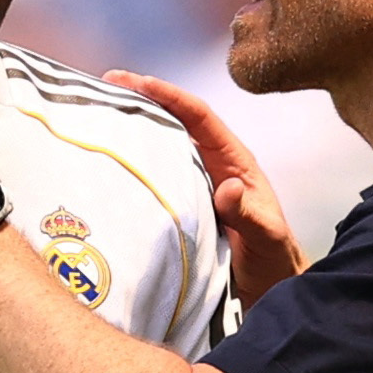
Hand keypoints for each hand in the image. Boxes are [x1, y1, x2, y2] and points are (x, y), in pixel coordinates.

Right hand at [103, 70, 304, 304]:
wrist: (271, 290)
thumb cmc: (273, 261)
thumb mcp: (266, 238)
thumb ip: (248, 213)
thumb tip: (227, 187)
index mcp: (234, 162)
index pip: (200, 117)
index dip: (170, 95)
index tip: (136, 82)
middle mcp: (213, 165)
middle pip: (176, 122)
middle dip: (143, 100)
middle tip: (104, 85)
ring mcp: (196, 184)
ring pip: (163, 145)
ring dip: (135, 128)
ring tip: (98, 113)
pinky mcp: (182, 205)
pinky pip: (156, 176)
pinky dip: (134, 164)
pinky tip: (109, 162)